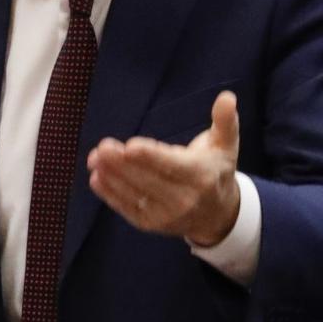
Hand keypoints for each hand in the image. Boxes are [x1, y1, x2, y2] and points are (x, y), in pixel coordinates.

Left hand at [86, 90, 241, 245]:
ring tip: (95, 157)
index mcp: (201, 176)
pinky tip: (96, 177)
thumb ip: (225, 120)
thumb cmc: (216, 169)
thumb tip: (227, 97)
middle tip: (103, 146)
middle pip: (149, 180)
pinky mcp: (151, 224)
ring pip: (134, 195)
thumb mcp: (226, 144)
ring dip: (112, 177)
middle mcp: (184, 199)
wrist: (217, 215)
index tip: (130, 145)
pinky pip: (127, 208)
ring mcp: (166, 215)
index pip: (172, 166)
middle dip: (123, 164)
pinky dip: (110, 195)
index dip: (151, 156)